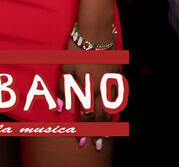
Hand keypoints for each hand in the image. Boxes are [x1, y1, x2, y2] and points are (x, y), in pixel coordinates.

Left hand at [63, 23, 118, 150]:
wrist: (96, 32)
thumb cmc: (77, 49)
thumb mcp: (66, 68)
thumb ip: (65, 90)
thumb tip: (61, 109)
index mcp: (87, 88)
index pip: (86, 115)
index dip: (84, 130)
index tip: (82, 142)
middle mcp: (101, 88)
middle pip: (101, 115)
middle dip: (99, 132)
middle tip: (98, 145)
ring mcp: (111, 82)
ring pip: (111, 107)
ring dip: (108, 122)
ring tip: (107, 133)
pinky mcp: (116, 74)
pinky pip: (117, 95)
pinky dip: (116, 106)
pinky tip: (115, 110)